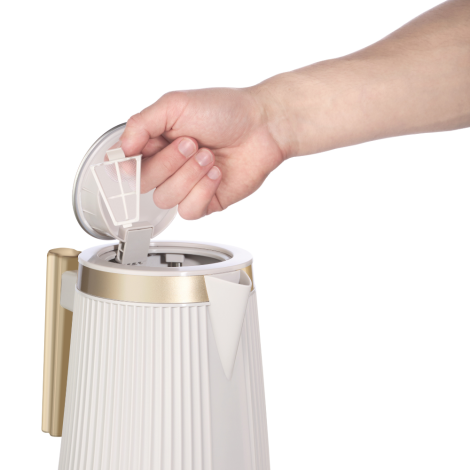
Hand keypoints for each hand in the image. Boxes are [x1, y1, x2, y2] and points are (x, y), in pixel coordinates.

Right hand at [120, 88, 284, 219]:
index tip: (137, 157)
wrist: (263, 127)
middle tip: (192, 143)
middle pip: (144, 183)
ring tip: (209, 156)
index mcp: (156, 141)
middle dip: (169, 163)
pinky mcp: (205, 201)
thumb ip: (141, 124)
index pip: (125, 164)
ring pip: (165, 199)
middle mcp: (169, 165)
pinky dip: (202, 191)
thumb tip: (121, 150)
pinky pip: (188, 211)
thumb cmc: (225, 110)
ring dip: (188, 176)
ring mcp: (186, 185)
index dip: (128, 165)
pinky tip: (216, 174)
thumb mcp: (175, 104)